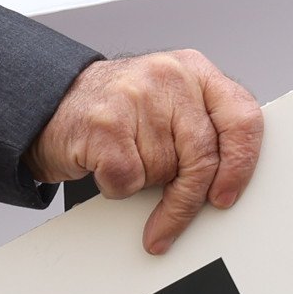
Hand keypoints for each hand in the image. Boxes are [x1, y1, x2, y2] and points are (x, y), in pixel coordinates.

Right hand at [31, 50, 264, 254]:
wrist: (49, 102)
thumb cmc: (118, 110)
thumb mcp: (170, 102)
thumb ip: (204, 126)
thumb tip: (229, 182)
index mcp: (196, 70)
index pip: (243, 119)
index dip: (241, 165)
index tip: (226, 197)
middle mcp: (170, 77)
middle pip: (203, 156)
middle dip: (188, 199)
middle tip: (172, 223)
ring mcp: (136, 97)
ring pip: (164, 172)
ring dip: (145, 183)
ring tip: (128, 161)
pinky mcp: (105, 124)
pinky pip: (129, 181)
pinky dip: (117, 187)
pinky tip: (106, 166)